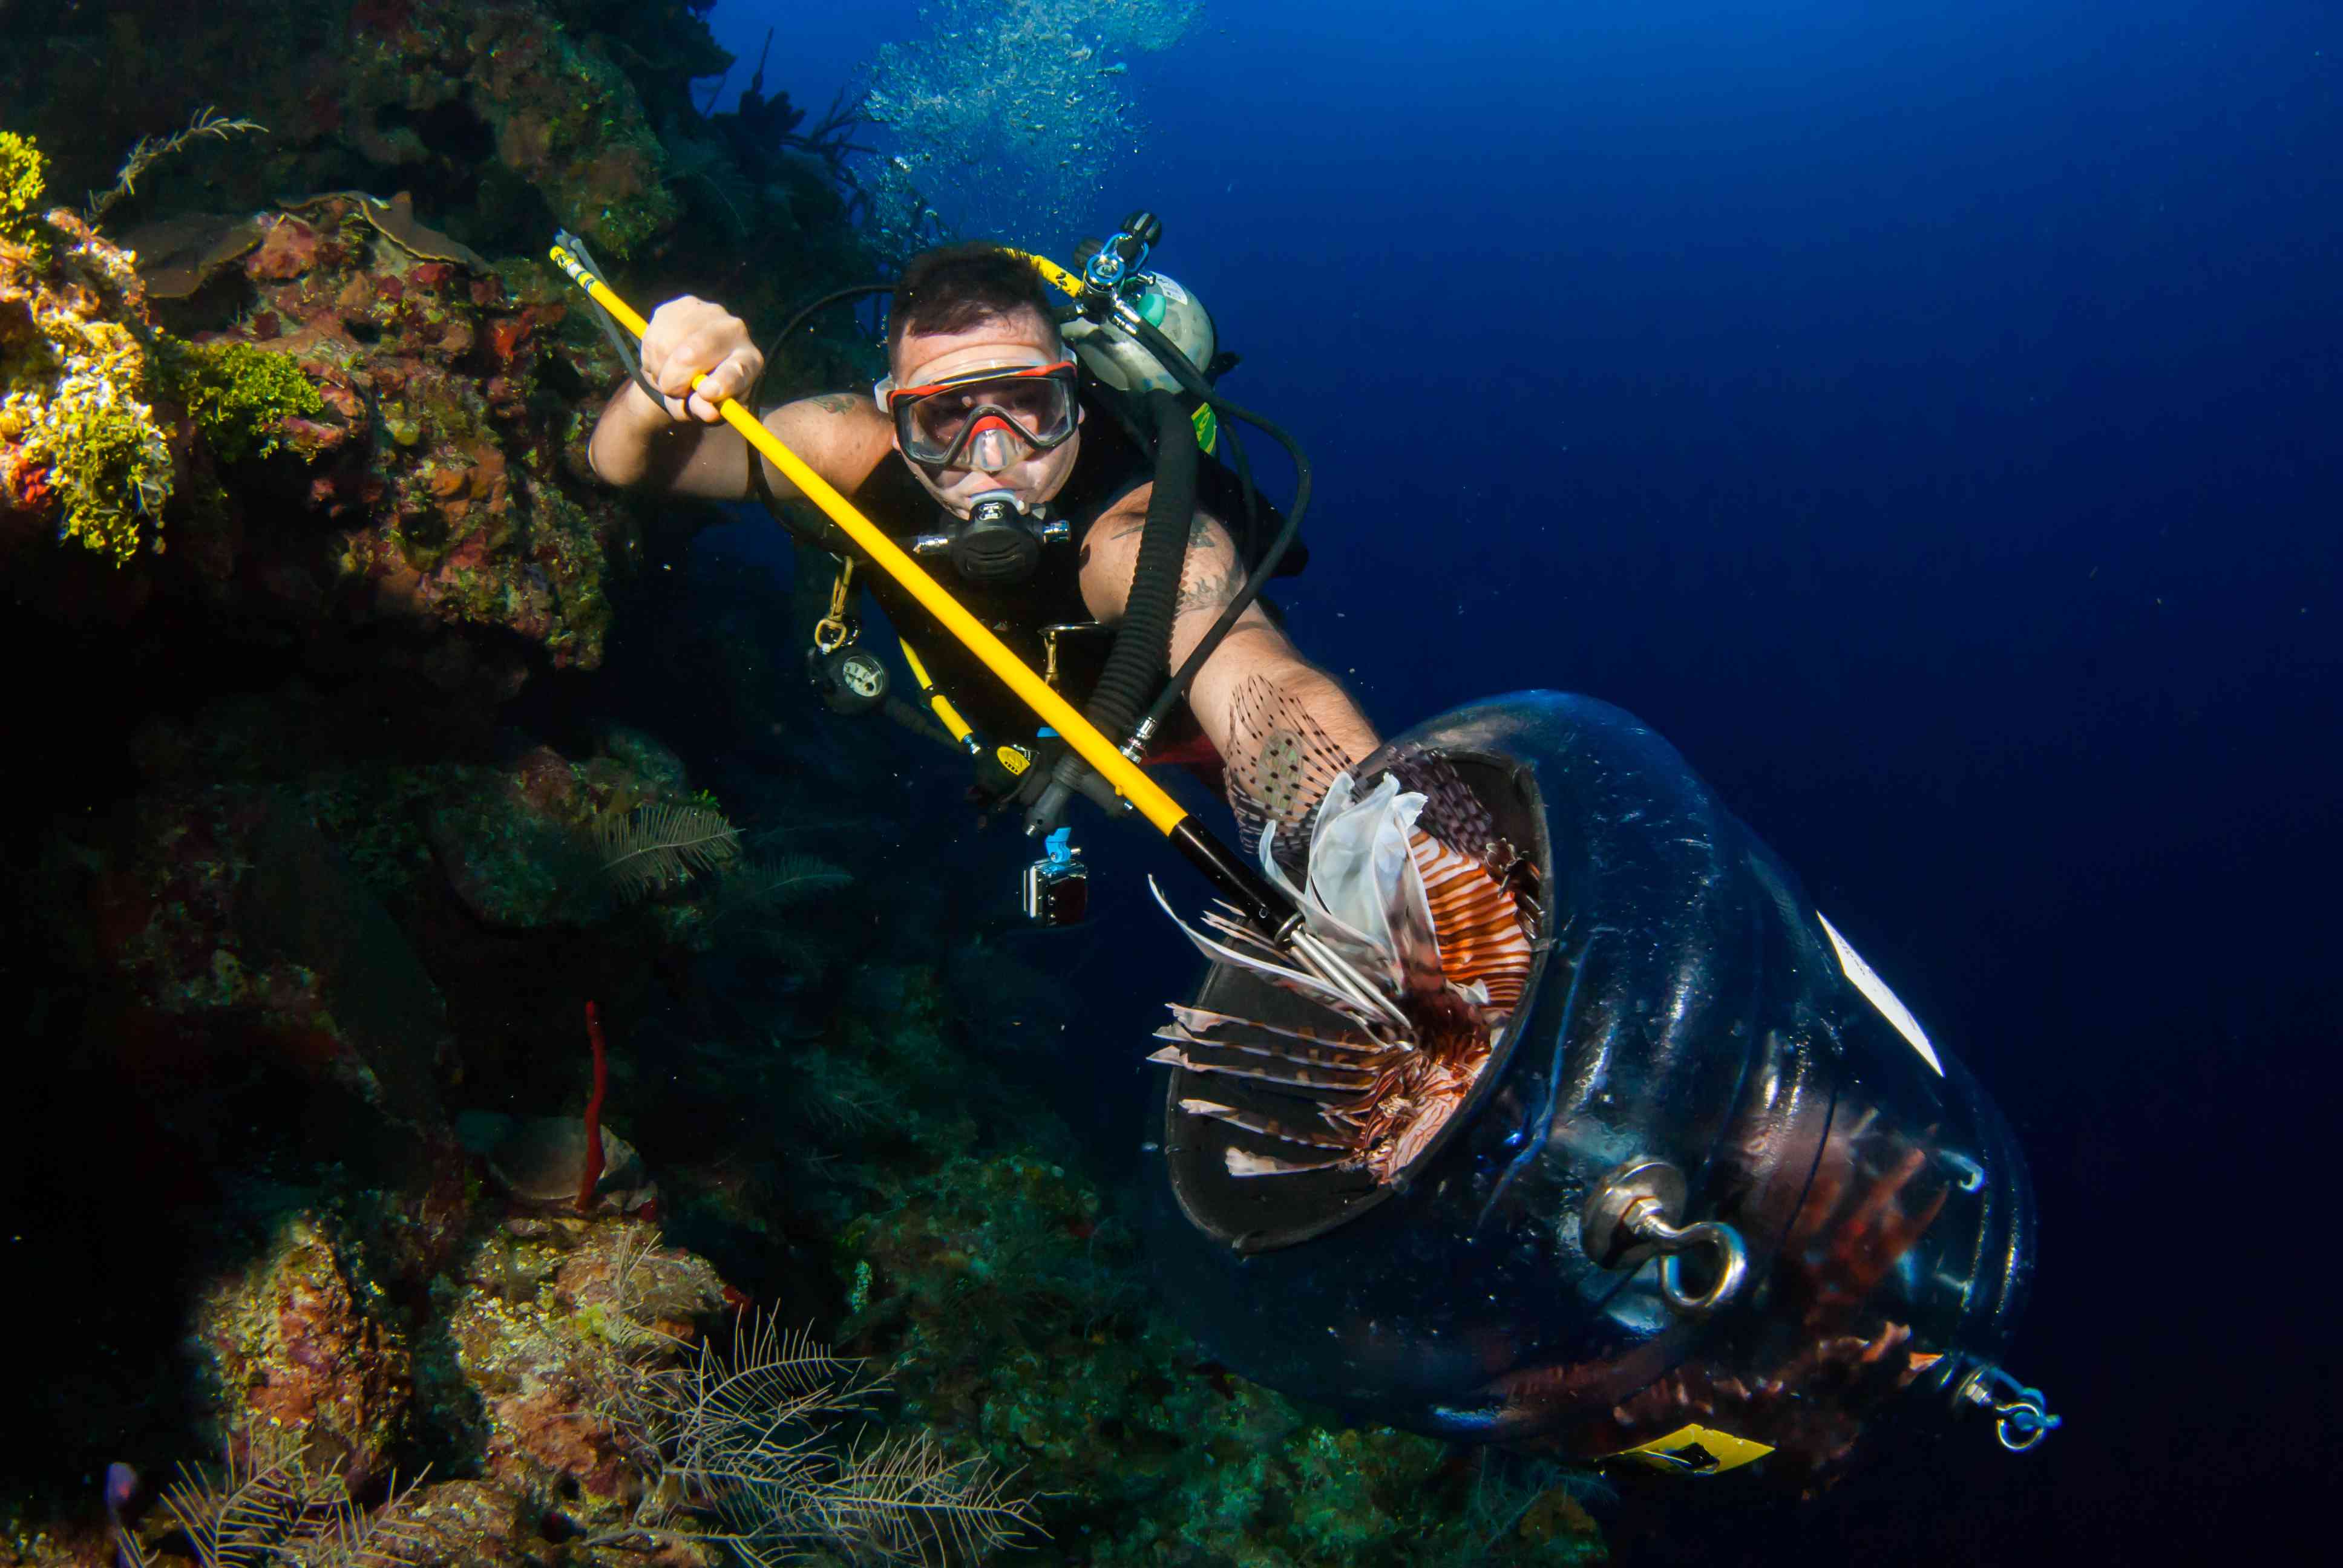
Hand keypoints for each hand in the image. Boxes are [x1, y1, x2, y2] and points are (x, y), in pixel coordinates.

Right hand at [637, 296, 761, 421]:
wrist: (691, 364)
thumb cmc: (704, 392)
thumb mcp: (706, 407)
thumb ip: (705, 410)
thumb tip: (708, 412)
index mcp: (749, 362)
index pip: (738, 370)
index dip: (723, 381)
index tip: (706, 393)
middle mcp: (734, 330)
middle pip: (694, 350)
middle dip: (674, 377)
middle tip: (669, 390)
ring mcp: (709, 312)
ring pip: (667, 344)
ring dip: (659, 369)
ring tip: (666, 377)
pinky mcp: (683, 304)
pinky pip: (654, 334)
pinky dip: (650, 355)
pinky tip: (661, 360)